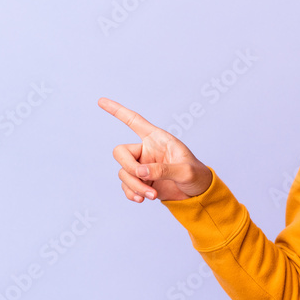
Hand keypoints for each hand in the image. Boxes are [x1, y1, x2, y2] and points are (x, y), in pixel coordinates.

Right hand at [98, 97, 212, 201]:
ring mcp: (142, 166)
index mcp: (158, 139)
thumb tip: (141, 172)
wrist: (198, 194)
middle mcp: (146, 150)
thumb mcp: (185, 171)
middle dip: (128, 167)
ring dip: (134, 186)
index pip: (134, 121)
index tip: (101, 101)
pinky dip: (131, 193)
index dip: (118, 111)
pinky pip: (126, 186)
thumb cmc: (197, 175)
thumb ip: (164, 170)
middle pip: (120, 152)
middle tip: (143, 177)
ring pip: (123, 173)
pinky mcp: (141, 181)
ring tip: (152, 195)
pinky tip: (142, 199)